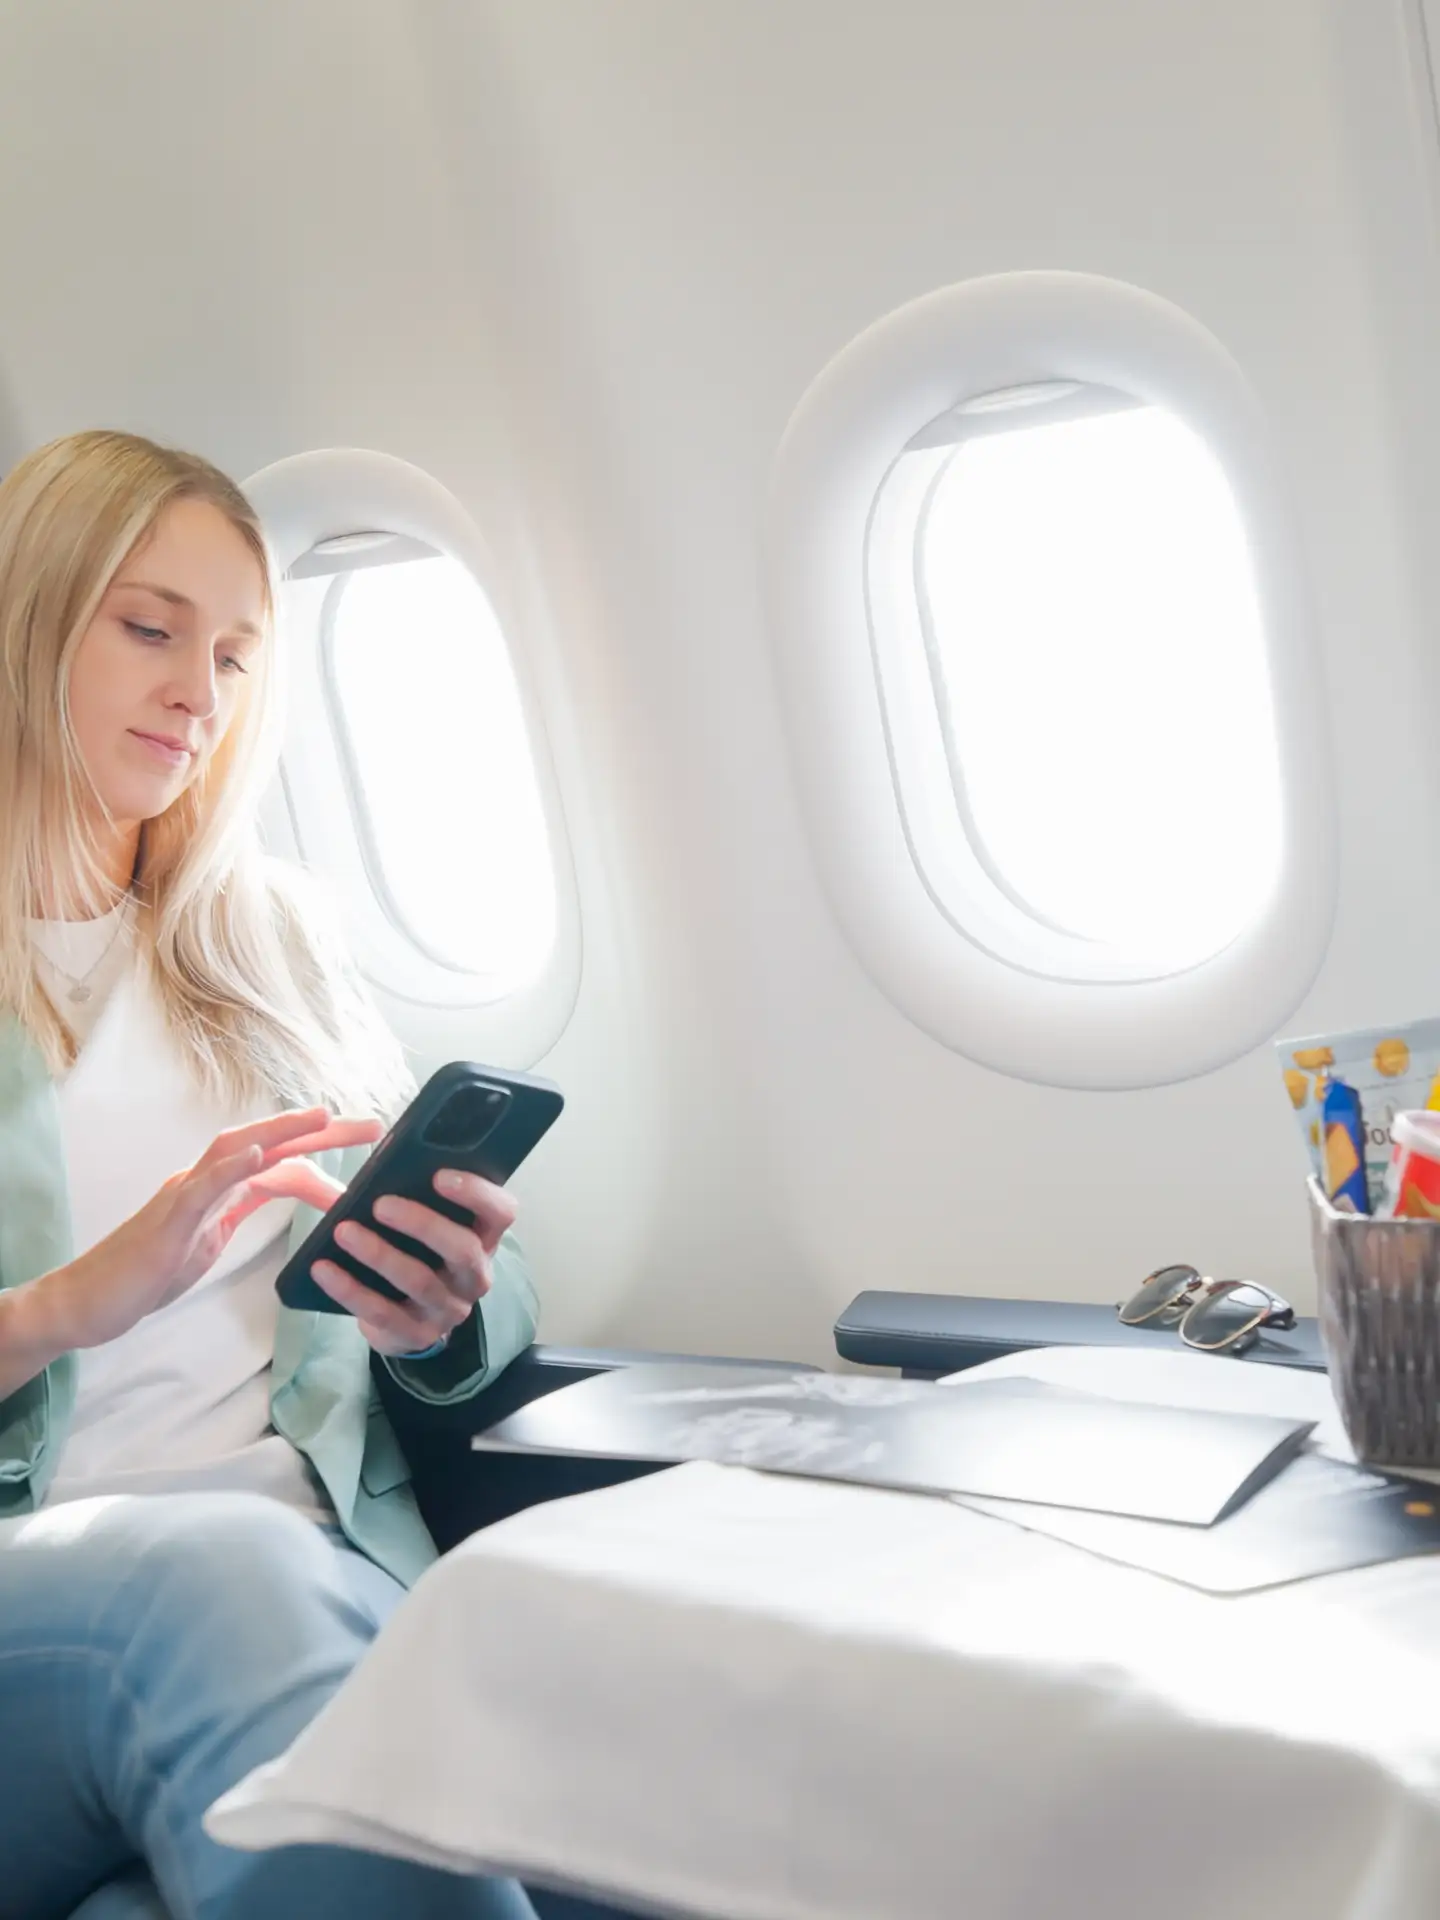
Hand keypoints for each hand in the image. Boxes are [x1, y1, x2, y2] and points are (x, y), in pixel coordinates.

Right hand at [31, 1108, 382, 1353]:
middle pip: (267, 1142)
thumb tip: (273, 1196)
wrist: (86, 1302)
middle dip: (320, 1130)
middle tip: (373, 1125)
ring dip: (282, 1132)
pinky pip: (199, 1188)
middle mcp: (200, 1181)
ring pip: (236, 1150)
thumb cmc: (144, 1275)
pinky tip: (254, 1154)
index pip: (277, 1158)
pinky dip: (228, 1167)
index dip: (321, 1148)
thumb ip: (237, 1212)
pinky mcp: (166, 1223)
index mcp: (214, 1188)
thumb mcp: (206, 1241)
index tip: (365, 1145)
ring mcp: (182, 1197)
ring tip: (323, 1117)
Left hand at [308, 1169, 517, 1357]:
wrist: (408, 1319)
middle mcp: (474, 1276)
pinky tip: (323, 1269)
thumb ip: (417, 1199)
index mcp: (483, 1238)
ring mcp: (447, 1310)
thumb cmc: (417, 1255)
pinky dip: (349, 1289)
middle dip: (422, 1224)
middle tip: (381, 1204)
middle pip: (463, 1249)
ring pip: (419, 1281)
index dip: (476, 1193)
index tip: (439, 1175)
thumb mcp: (427, 1227)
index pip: (501, 1213)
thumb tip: (378, 1169)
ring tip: (344, 1231)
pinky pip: (382, 1312)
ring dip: (379, 1254)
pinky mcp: (415, 1334)